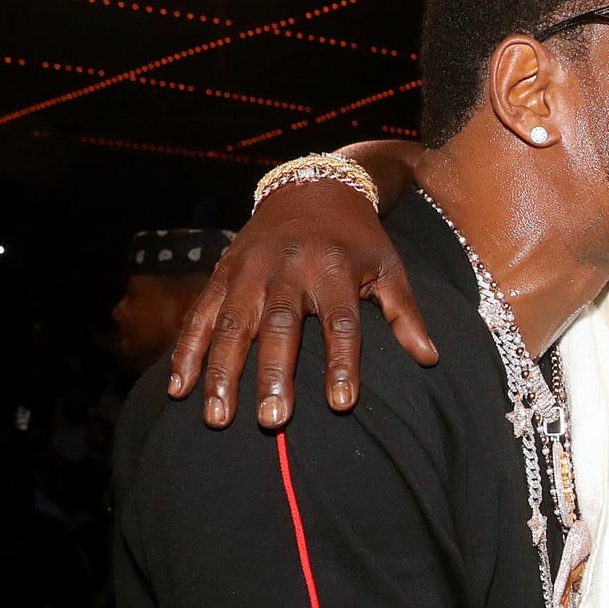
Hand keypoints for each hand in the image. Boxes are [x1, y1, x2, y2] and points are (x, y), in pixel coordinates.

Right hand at [166, 180, 435, 430]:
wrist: (312, 186)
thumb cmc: (357, 238)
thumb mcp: (388, 266)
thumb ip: (404, 313)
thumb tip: (430, 358)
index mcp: (334, 269)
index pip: (341, 323)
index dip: (342, 363)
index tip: (342, 405)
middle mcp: (288, 268)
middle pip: (279, 326)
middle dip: (273, 375)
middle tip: (271, 421)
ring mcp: (250, 270)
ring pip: (231, 324)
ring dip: (221, 372)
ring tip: (217, 417)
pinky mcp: (222, 272)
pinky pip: (200, 315)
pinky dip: (188, 351)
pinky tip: (178, 388)